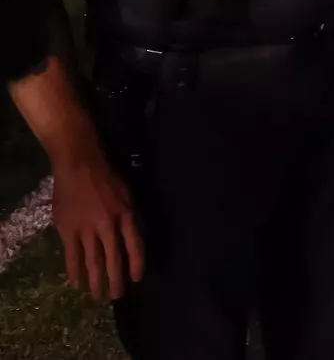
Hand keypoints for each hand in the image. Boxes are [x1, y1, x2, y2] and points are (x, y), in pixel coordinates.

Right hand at [51, 145, 143, 300]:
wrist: (79, 166)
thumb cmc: (108, 178)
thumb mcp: (129, 195)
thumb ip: (132, 217)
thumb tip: (136, 237)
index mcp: (126, 216)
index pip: (135, 246)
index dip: (137, 264)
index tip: (137, 278)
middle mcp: (108, 226)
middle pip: (114, 259)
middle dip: (116, 280)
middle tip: (117, 296)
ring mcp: (87, 229)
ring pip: (93, 261)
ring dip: (96, 281)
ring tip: (98, 295)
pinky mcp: (68, 230)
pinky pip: (72, 256)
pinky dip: (74, 271)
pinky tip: (76, 283)